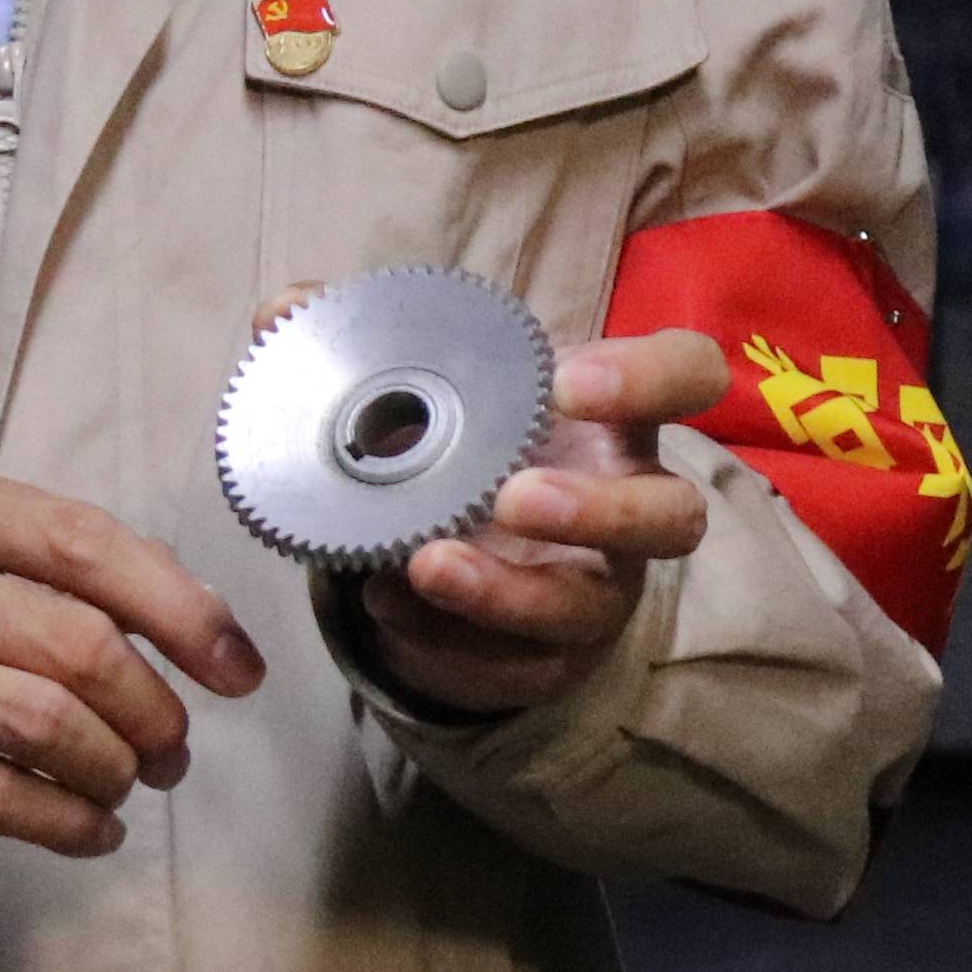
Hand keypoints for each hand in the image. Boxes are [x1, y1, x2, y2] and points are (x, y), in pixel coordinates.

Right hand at [0, 456, 265, 872]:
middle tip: (175, 747)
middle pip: (73, 641)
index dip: (183, 610)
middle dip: (154, 706)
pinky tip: (88, 829)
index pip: (83, 542)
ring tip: (130, 785)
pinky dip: (63, 821)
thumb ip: (42, 568)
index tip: (238, 668)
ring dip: (114, 768)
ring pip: (40, 721)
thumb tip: (195, 627)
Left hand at [351, 328, 726, 717]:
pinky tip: (388, 602)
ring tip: (426, 563)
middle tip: (511, 496)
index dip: (650, 379)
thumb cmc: (468, 448)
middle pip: (677, 515)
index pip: (688, 375)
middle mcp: (630, 505)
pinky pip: (512, 663)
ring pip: (589, 607)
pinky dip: (443, 636)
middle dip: (601, 510)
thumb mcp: (432, 390)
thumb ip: (368, 345)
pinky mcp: (547, 658)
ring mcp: (595, 590)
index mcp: (616, 415)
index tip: (568, 383)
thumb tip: (283, 308)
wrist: (451, 553)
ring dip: (508, 592)